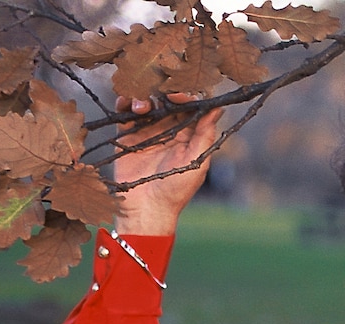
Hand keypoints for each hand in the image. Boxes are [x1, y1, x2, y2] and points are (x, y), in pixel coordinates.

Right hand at [113, 93, 223, 234]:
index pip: (190, 107)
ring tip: (141, 107)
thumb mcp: (196, 162)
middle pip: (167, 100)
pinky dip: (125, 104)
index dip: (186, 96)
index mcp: (190, 135)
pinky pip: (126, 114)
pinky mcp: (128, 136)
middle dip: (162, 93)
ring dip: (144, 98)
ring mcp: (149, 131)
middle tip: (158, 95)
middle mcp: (170, 130)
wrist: (146, 209)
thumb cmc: (177, 190)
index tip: (178, 95)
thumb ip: (205, 134)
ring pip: (147, 103)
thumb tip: (219, 108)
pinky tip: (125, 104)